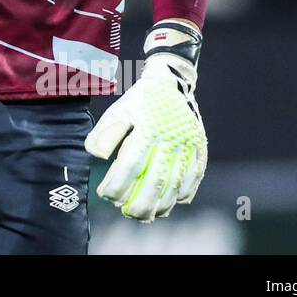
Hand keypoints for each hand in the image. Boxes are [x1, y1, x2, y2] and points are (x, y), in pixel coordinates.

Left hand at [84, 50, 207, 221]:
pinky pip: (194, 176)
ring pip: (177, 183)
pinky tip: (172, 202)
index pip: (130, 165)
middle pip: (156, 180)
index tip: (106, 195)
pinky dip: (184, 192)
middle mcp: (170, 139)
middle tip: (129, 214)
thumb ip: (105, 134)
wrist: (171, 82)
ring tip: (149, 214)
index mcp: (147, 130)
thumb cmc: (138, 101)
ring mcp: (188, 145)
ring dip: (163, 203)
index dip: (117, 184)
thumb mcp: (117, 112)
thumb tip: (97, 156)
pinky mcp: (200, 147)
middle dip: (141, 203)